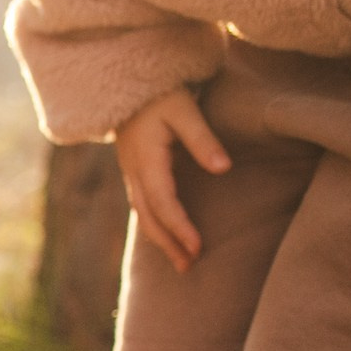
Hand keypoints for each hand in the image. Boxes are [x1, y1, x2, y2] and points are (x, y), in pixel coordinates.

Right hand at [112, 88, 231, 273]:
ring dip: (160, 238)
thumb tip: (224, 169)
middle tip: (189, 266)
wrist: (126, 84)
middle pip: (149, 216)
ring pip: (143, 214)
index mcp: (146, 160)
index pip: (163, 202)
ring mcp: (131, 172)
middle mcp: (134, 172)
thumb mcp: (185, 110)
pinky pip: (141, 205)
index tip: (198, 246)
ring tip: (180, 260)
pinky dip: (154, 224)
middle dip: (168, 243)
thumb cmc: (161, 94)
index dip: (180, 227)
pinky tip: (165, 234)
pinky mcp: (134, 170)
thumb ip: (203, 139)